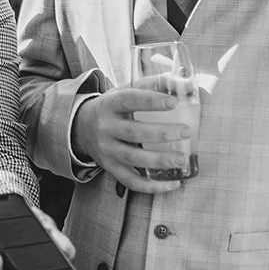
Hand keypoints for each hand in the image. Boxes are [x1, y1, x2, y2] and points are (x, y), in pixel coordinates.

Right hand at [72, 86, 191, 193]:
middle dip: (161, 133)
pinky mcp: (110, 167)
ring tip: (181, 160)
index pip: (130, 100)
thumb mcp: (126, 90)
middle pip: (133, 132)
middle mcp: (105, 127)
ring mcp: (106, 149)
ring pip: (132, 158)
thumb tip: (188, 83)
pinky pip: (131, 181)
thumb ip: (154, 85)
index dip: (151, 101)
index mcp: (110, 104)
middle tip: (185, 132)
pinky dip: (152, 186)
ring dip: (159, 160)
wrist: (81, 126)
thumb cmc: (113, 107)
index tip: (173, 102)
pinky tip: (172, 184)